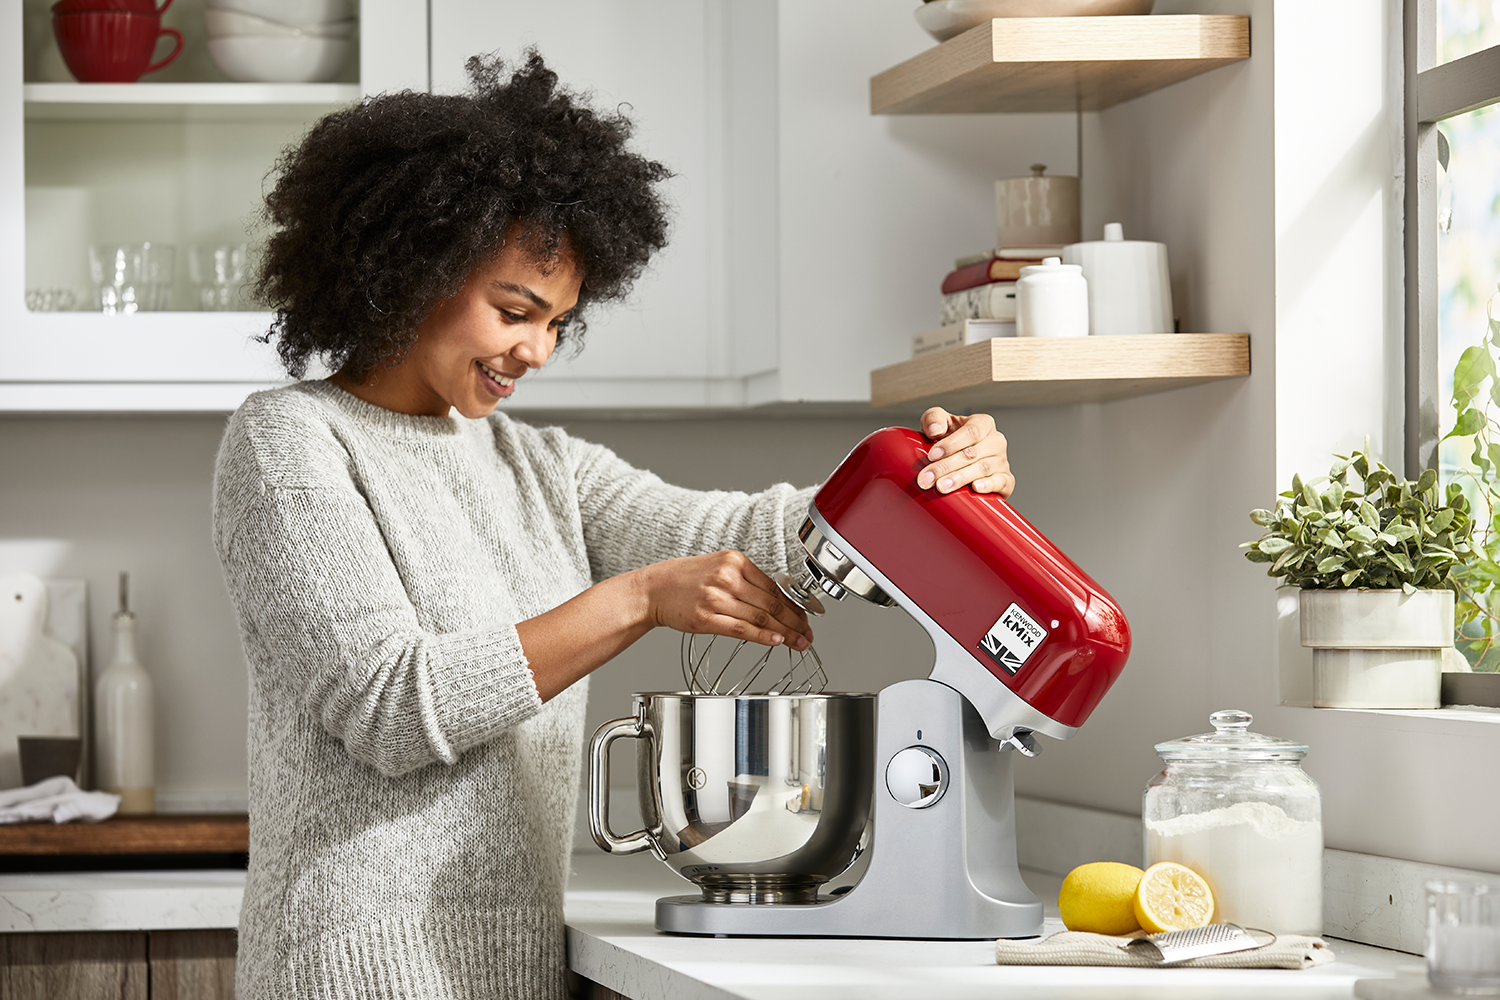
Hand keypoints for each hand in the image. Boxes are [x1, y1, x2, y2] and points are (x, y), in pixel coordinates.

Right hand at [638, 550, 813, 650]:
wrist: (654, 589)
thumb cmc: (685, 580)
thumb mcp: (718, 567)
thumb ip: (746, 580)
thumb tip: (777, 601)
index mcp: (735, 561)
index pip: (773, 586)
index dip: (793, 604)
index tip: (805, 616)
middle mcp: (727, 577)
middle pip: (771, 603)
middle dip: (795, 621)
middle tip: (808, 633)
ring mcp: (715, 598)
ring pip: (760, 617)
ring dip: (785, 632)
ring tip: (798, 642)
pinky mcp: (705, 618)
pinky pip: (742, 629)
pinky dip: (763, 636)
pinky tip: (777, 641)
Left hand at [916, 407, 1013, 496]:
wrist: (957, 463)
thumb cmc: (949, 441)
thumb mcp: (939, 424)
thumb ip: (933, 419)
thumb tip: (935, 430)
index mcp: (983, 424)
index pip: (971, 432)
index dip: (951, 444)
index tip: (931, 455)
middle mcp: (996, 441)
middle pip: (972, 453)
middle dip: (946, 466)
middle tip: (927, 478)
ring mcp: (1002, 461)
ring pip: (982, 469)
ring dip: (960, 478)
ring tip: (941, 486)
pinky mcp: (1006, 480)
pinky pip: (1001, 482)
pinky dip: (988, 485)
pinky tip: (975, 488)